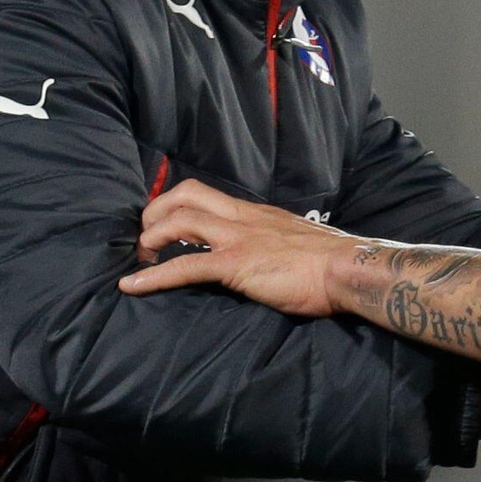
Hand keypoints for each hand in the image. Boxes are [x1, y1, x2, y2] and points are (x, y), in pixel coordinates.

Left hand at [119, 179, 350, 314]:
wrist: (349, 269)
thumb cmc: (333, 264)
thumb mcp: (299, 243)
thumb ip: (277, 245)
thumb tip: (270, 259)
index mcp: (257, 214)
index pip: (206, 195)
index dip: (176, 204)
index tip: (162, 223)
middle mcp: (244, 218)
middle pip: (186, 195)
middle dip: (156, 212)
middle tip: (145, 238)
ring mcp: (238, 238)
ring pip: (179, 221)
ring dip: (150, 238)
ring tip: (138, 258)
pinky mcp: (236, 264)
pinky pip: (185, 266)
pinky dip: (153, 276)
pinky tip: (132, 286)